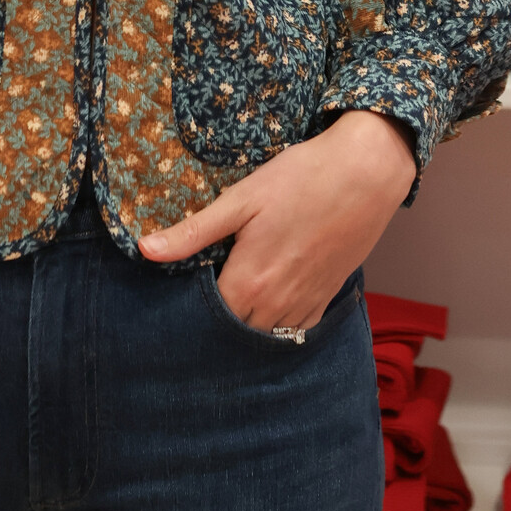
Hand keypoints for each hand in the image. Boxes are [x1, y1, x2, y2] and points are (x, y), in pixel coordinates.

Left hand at [138, 111, 415, 331]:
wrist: (366, 174)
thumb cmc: (301, 179)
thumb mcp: (241, 200)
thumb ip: (193, 232)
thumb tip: (145, 250)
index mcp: (249, 281)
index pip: (206, 318)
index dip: (188, 310)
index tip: (176, 297)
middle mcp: (276, 304)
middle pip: (234, 332)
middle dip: (216, 323)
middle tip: (200, 299)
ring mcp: (305, 304)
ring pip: (265, 336)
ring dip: (247, 326)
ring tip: (231, 304)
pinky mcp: (326, 298)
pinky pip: (296, 331)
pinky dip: (278, 326)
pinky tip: (266, 306)